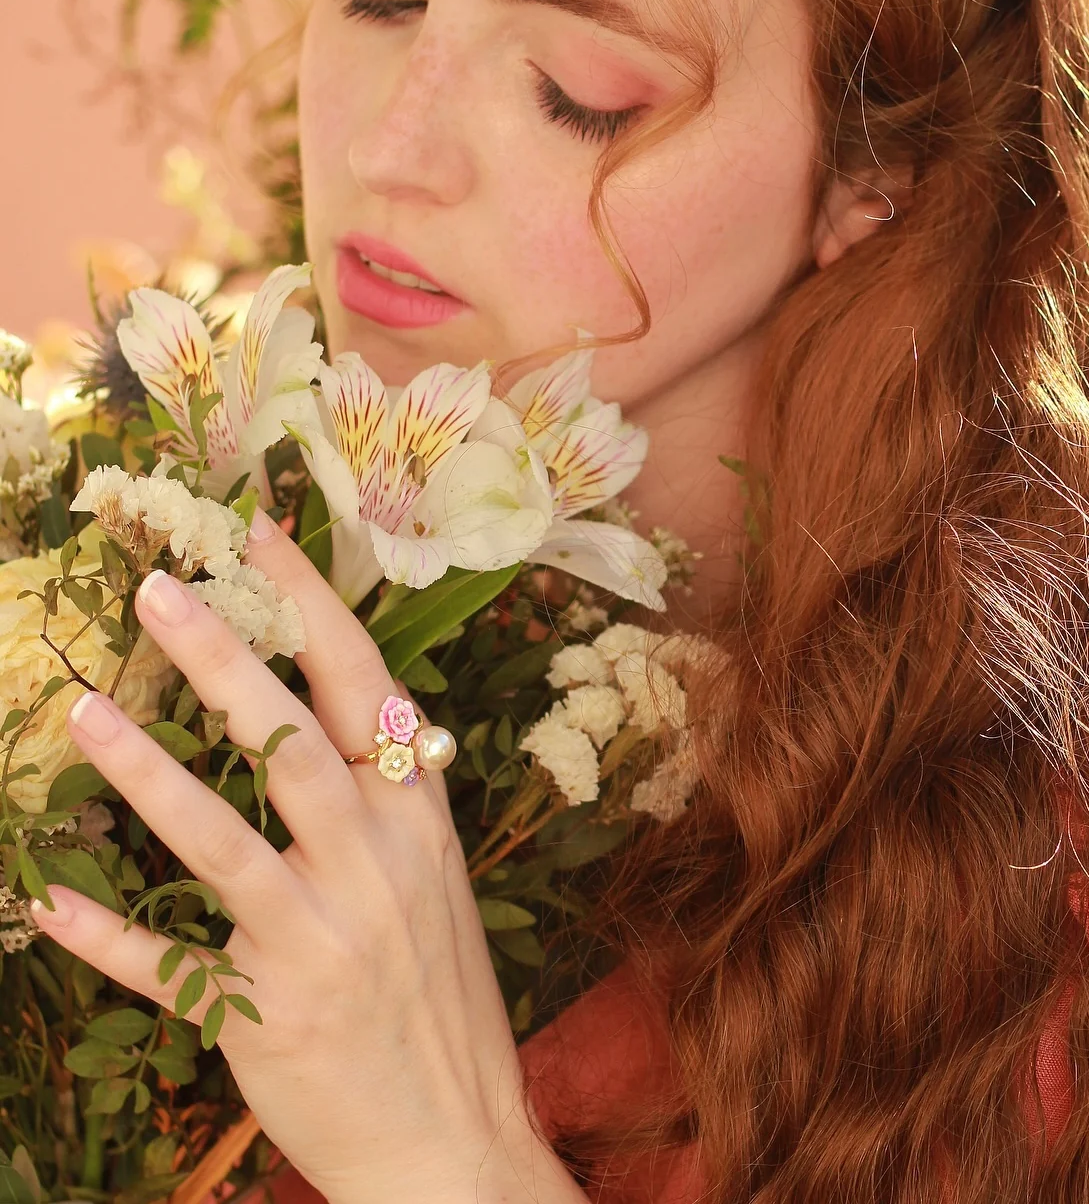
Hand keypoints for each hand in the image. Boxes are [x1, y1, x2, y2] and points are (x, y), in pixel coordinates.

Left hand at [28, 511, 586, 1203]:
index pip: (371, 691)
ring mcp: (322, 937)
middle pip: (295, 740)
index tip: (264, 537)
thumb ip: (397, 807)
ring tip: (82, 711)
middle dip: (227, 657)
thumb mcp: (439, 885)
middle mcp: (378, 865)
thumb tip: (368, 728)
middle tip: (159, 591)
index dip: (317, 609)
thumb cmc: (442, 1002)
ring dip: (147, 770)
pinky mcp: (265, 1010)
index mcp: (423, 824)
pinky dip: (104, 933)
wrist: (453, 1141)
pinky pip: (168, 963)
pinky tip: (44, 898)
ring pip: (224, 835)